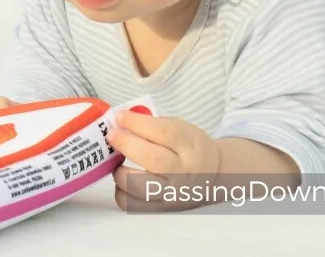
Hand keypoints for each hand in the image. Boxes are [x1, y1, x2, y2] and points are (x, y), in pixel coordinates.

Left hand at [106, 109, 221, 211]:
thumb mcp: (180, 129)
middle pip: (153, 160)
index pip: (164, 133)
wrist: (212, 175)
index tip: (120, 117)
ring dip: (121, 173)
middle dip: (127, 145)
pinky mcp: (162, 208)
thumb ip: (153, 125)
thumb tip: (121, 122)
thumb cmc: (189, 147)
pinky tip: (123, 181)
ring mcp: (173, 193)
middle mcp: (183, 172)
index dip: (137, 123)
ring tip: (116, 164)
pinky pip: (135, 205)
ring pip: (141, 188)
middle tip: (112, 136)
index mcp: (189, 146)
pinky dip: (122, 193)